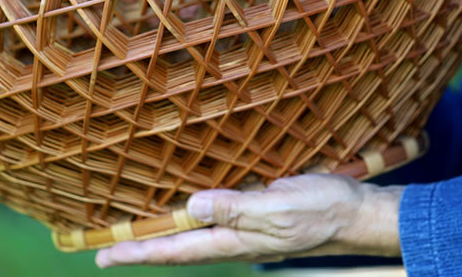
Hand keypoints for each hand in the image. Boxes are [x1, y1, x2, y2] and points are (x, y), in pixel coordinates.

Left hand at [94, 175, 403, 266]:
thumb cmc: (321, 209)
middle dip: (142, 251)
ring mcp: (246, 231)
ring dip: (163, 238)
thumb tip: (191, 205)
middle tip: (106, 254)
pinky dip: (190, 221)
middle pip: (178, 249)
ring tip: (136, 236)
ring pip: (193, 238)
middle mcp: (235, 240)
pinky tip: (187, 211)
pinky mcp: (257, 216)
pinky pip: (213, 223)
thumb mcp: (280, 206)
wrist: (356, 213)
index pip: (177, 250)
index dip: (140, 253)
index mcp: (236, 241)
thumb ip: (237, 207)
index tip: (104, 257)